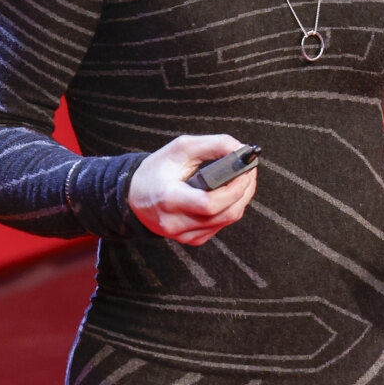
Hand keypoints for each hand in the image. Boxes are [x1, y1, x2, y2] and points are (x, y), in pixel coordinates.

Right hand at [128, 134, 258, 244]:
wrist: (134, 196)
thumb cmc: (156, 170)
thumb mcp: (180, 148)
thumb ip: (213, 145)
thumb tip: (241, 149)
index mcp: (169, 199)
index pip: (210, 203)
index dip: (235, 187)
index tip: (245, 169)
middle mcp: (176, 222)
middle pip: (225, 213)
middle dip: (244, 190)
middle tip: (249, 171)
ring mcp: (184, 234)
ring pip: (228, 220)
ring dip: (242, 198)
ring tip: (242, 178)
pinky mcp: (192, 239)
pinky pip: (221, 225)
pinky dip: (231, 208)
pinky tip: (228, 194)